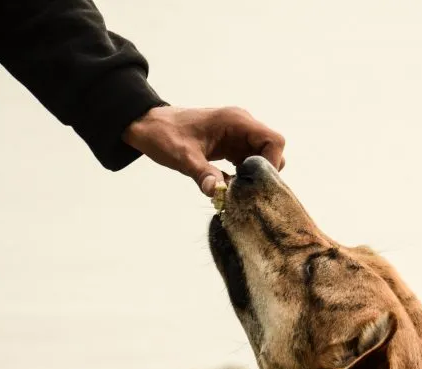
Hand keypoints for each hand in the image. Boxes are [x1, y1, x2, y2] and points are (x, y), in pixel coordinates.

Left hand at [123, 105, 285, 195]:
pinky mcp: (231, 147)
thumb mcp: (182, 156)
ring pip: (261, 160)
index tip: (258, 183)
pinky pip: (248, 163)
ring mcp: (237, 136)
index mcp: (236, 121)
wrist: (147, 125)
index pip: (274, 141)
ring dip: (253, 178)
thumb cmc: (163, 134)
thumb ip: (202, 173)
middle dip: (263, 174)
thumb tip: (217, 193)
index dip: (272, 163)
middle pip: (271, 152)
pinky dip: (243, 177)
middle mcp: (242, 126)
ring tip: (237, 192)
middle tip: (246, 192)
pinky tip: (229, 188)